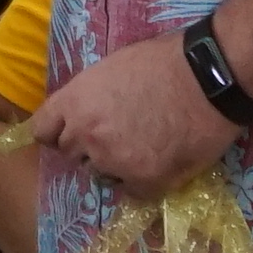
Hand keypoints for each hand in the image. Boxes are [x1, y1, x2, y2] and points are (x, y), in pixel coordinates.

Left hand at [29, 31, 226, 194]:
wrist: (209, 77)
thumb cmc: (165, 61)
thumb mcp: (112, 67)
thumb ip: (90, 95)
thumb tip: (86, 112)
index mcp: (75, 101)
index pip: (42, 130)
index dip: (57, 131)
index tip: (71, 131)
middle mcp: (86, 135)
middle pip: (72, 153)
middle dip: (89, 146)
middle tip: (119, 134)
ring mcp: (114, 162)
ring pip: (102, 173)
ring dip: (115, 164)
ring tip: (144, 146)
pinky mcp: (144, 181)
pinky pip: (131, 191)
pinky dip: (143, 180)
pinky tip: (161, 160)